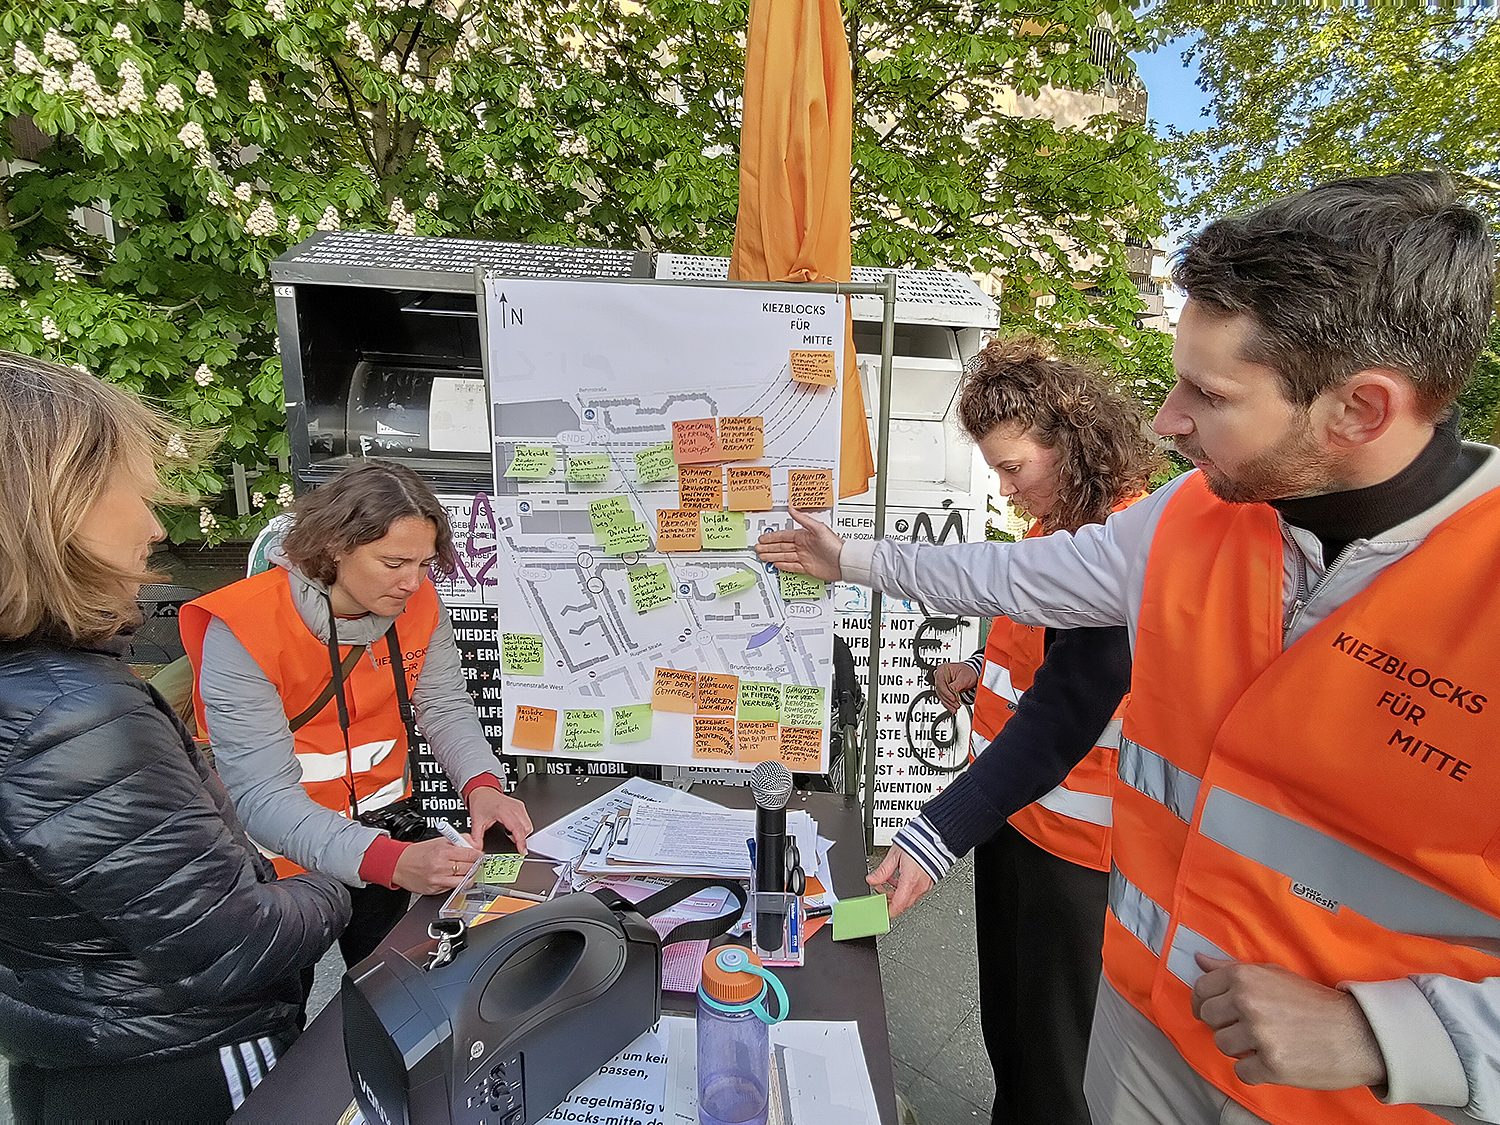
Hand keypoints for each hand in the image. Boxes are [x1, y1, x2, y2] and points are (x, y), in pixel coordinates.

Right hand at [392, 836, 483, 895]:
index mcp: (443, 851)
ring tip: (467, 871)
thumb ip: (459, 840)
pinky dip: (458, 883)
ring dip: (469, 876)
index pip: (470, 854)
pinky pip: (453, 888)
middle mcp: (441, 866)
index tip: (480, 855)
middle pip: (470, 868)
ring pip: (464, 880)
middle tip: (476, 862)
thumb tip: (475, 845)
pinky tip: (455, 878)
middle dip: (476, 865)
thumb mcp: (439, 840)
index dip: (478, 855)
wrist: (399, 864)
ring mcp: (438, 880)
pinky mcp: (435, 890)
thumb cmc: (418, 853)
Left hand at [467, 786, 532, 853]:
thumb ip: (476, 838)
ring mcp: (519, 806)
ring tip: (509, 834)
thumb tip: (476, 850)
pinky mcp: (521, 806)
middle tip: (510, 841)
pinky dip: (522, 828)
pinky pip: (527, 820)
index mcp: (503, 811)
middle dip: (521, 838)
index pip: (517, 828)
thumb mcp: (476, 822)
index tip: (523, 851)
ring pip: (528, 825)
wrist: (482, 791)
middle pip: (526, 828)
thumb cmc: (481, 803)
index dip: (521, 841)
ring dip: (522, 833)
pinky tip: (512, 828)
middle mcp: (514, 807)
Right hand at [755, 508, 845, 581]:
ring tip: (762, 556)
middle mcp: (803, 546)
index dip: (771, 537)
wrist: (844, 562)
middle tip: (758, 548)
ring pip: (784, 556)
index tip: (763, 538)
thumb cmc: (835, 545)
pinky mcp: (807, 568)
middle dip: (768, 547)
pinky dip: (783, 565)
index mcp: (804, 536)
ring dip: (772, 555)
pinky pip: (792, 566)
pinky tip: (776, 564)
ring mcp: (804, 557)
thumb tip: (793, 509)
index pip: (783, 536)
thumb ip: (804, 519)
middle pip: (781, 546)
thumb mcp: (819, 528)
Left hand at [866, 845, 935, 917]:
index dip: (887, 911)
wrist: (934, 838)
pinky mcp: (928, 882)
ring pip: (908, 898)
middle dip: (889, 900)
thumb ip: (882, 871)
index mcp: (910, 881)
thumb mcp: (894, 855)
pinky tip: (899, 878)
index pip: (897, 906)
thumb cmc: (917, 843)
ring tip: (887, 881)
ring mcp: (925, 885)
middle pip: (902, 904)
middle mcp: (919, 886)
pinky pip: (915, 891)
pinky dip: (905, 888)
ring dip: (896, 893)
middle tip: (880, 890)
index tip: (879, 910)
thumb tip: (871, 880)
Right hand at [933, 662, 978, 712]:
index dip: (946, 692)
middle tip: (956, 704)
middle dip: (948, 699)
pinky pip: (943, 698)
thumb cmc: (967, 672)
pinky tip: (952, 708)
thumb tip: (952, 689)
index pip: (940, 683)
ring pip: (941, 696)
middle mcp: (939, 676)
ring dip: (948, 703)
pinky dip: (948, 704)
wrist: (970, 675)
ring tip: (955, 708)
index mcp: (942, 670)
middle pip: (940, 690)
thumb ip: (958, 684)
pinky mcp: (943, 690)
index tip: (953, 698)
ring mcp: (940, 684)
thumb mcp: (964, 677)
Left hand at [1191, 954, 1386, 1089]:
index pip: (1201, 990)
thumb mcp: (1274, 974)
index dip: (1205, 1003)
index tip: (1214, 1011)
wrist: (1359, 1033)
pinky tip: (1274, 1061)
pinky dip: (1255, 1071)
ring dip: (1240, 1049)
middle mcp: (1247, 1002)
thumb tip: (1199, 961)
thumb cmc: (1315, 1002)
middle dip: (1224, 1025)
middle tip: (1247, 1029)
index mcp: (1245, 977)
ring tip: (1265, 1044)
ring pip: (1223, 1046)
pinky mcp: (1272, 1065)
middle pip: (1209, 1019)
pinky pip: (1242, 1072)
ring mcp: (1259, 1035)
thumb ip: (1232, 969)